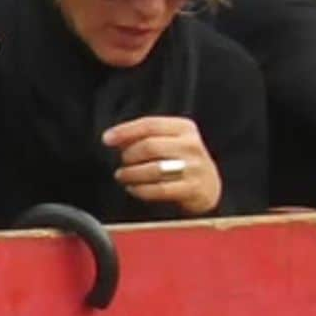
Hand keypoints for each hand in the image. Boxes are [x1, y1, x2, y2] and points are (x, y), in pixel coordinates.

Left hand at [103, 116, 222, 215]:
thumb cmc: (181, 160)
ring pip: (153, 169)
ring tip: (122, 176)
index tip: (107, 139)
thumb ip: (145, 137)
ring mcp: (194, 168)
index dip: (125, 131)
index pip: (150, 124)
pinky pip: (159, 190)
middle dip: (129, 156)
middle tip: (121, 163)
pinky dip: (140, 190)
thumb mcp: (170, 141)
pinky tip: (133, 188)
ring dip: (131, 173)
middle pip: (150, 146)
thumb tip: (112, 138)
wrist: (209, 186)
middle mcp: (191, 145)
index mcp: (184, 128)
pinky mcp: (192, 189)